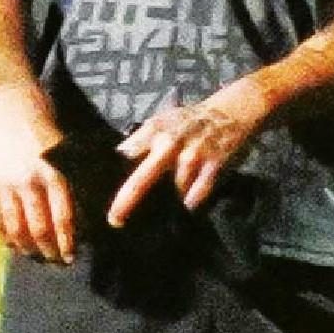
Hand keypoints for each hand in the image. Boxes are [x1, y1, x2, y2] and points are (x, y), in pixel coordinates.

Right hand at [0, 90, 73, 262]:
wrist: (12, 104)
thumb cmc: (48, 125)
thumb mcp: (69, 150)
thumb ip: (74, 178)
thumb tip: (90, 206)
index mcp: (55, 174)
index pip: (63, 217)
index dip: (67, 241)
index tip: (71, 256)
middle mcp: (29, 182)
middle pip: (38, 227)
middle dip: (47, 249)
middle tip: (55, 261)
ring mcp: (5, 183)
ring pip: (14, 226)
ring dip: (24, 246)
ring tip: (33, 256)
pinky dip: (1, 234)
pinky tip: (10, 244)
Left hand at [109, 78, 270, 226]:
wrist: (228, 112)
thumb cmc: (189, 121)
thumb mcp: (161, 121)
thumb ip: (140, 138)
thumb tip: (120, 155)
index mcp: (154, 130)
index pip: (127, 154)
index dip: (114, 173)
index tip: (105, 191)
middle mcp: (170, 143)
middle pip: (143, 178)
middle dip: (127, 200)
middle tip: (115, 220)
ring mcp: (193, 155)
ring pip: (175, 187)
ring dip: (170, 200)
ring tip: (165, 211)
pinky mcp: (214, 164)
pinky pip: (200, 189)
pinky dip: (193, 199)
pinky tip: (188, 205)